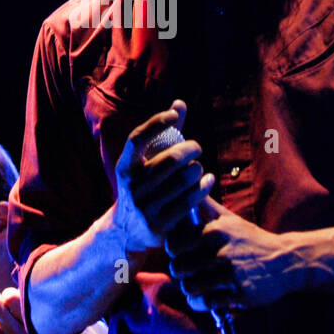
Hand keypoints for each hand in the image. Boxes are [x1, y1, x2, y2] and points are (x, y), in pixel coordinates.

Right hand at [113, 99, 214, 255]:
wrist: (127, 230)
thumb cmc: (143, 185)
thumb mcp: (144, 163)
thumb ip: (163, 134)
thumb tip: (180, 103)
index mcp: (125, 167)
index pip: (138, 138)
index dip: (156, 123)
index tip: (174, 115)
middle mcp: (132, 186)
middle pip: (169, 160)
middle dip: (189, 149)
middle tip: (196, 147)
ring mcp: (145, 207)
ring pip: (182, 181)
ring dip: (196, 169)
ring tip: (198, 167)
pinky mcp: (159, 225)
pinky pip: (188, 202)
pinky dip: (202, 187)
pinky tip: (209, 180)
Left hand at [166, 197, 300, 312]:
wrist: (286, 261)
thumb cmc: (251, 239)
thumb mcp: (230, 219)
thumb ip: (206, 205)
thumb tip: (190, 184)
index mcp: (215, 231)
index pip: (174, 243)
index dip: (173, 251)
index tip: (180, 253)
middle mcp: (221, 251)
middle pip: (179, 268)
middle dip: (180, 272)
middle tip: (186, 272)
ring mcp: (231, 274)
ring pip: (190, 287)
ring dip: (189, 289)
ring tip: (195, 285)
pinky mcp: (239, 294)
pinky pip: (207, 303)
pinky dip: (202, 302)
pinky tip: (205, 297)